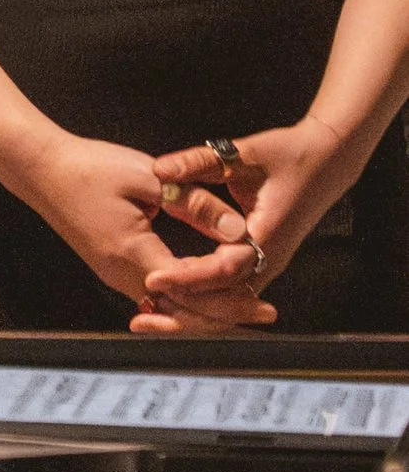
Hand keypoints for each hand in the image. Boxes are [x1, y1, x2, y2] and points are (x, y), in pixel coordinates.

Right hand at [10, 127, 273, 329]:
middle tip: (267, 313)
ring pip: (169, 304)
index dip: (230, 300)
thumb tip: (238, 231)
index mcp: (132, 252)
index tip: (264, 303)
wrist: (40, 168)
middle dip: (227, 313)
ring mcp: (114, 273)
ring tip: (247, 303)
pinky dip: (185, 295)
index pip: (191, 292)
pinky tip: (208, 290)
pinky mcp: (112, 266)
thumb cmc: (89, 166)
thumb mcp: (150, 177)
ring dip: (207, 305)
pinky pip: (155, 291)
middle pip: (183, 309)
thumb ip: (196, 204)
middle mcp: (121, 273)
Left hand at [136, 120, 356, 332]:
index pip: (224, 270)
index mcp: (267, 235)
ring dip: (191, 309)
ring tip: (151, 315)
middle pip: (225, 299)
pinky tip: (173, 295)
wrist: (329, 159)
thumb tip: (161, 169)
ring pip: (228, 300)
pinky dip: (203, 296)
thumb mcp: (244, 153)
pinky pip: (230, 288)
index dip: (188, 278)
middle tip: (142, 318)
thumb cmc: (290, 154)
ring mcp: (267, 262)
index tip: (153, 280)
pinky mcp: (261, 260)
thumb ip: (201, 161)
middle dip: (185, 310)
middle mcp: (270, 257)